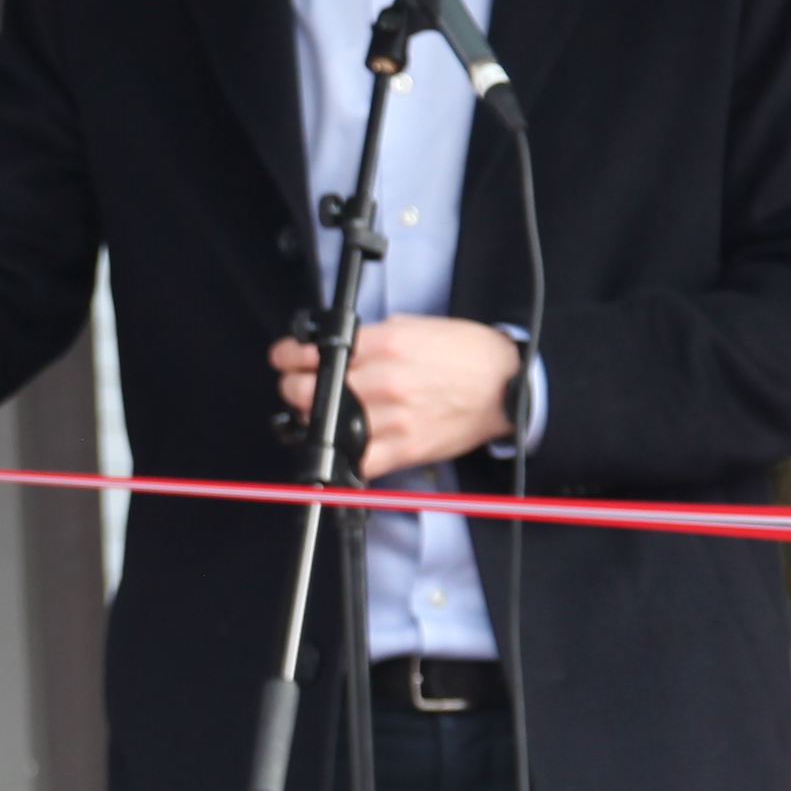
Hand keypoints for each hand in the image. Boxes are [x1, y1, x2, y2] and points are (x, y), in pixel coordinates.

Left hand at [264, 315, 523, 480]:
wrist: (505, 384)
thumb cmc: (464, 354)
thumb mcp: (412, 327)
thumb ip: (370, 339)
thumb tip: (331, 348)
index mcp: (385, 345)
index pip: (316, 353)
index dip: (288, 356)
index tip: (284, 358)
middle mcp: (386, 381)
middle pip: (310, 391)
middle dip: (294, 388)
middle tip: (297, 386)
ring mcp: (394, 418)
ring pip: (327, 426)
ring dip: (314, 420)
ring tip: (322, 413)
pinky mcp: (405, 449)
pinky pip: (359, 462)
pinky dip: (343, 456)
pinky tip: (342, 443)